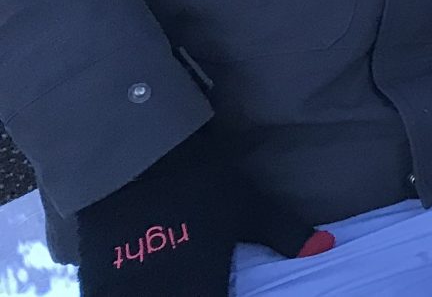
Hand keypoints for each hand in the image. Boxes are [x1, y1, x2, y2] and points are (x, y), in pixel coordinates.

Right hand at [77, 125, 332, 295]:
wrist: (137, 158)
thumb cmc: (203, 183)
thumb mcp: (251, 207)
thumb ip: (287, 234)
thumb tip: (325, 248)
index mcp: (202, 290)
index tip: (228, 292)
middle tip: (208, 284)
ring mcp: (124, 293)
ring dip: (165, 296)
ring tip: (185, 283)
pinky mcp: (96, 282)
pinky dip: (125, 296)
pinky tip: (145, 286)